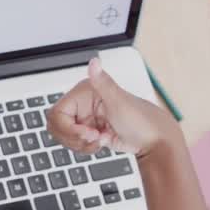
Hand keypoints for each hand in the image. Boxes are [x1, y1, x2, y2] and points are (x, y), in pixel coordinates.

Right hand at [47, 58, 177, 156]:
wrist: (153, 140)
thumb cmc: (140, 119)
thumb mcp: (119, 101)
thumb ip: (102, 82)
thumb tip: (94, 62)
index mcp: (84, 93)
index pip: (57, 113)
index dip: (67, 128)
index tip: (85, 133)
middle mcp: (82, 105)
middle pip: (58, 127)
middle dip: (74, 138)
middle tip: (93, 137)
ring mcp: (85, 120)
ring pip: (65, 137)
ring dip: (80, 144)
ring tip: (100, 139)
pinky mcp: (89, 132)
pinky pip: (75, 143)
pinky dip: (86, 147)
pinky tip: (103, 141)